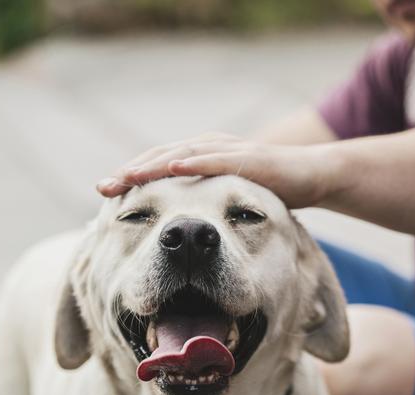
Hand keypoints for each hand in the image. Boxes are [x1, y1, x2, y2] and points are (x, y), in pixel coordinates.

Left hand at [96, 132, 331, 208]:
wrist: (311, 176)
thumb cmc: (265, 189)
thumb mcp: (225, 199)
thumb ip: (200, 203)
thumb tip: (172, 226)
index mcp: (199, 156)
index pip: (157, 165)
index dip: (130, 177)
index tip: (104, 193)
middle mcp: (208, 147)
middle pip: (161, 157)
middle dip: (131, 172)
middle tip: (103, 187)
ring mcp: (228, 150)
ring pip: (183, 154)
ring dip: (153, 165)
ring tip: (127, 176)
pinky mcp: (250, 158)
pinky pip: (218, 159)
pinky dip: (195, 161)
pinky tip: (174, 166)